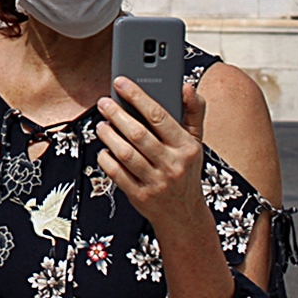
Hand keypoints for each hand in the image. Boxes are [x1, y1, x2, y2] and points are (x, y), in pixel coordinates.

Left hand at [96, 79, 209, 234]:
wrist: (184, 215)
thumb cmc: (186, 170)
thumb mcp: (196, 142)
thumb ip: (193, 112)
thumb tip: (186, 87)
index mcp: (187, 147)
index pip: (159, 116)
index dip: (137, 96)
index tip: (121, 83)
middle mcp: (172, 165)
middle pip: (138, 134)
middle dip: (117, 114)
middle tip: (104, 102)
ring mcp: (156, 182)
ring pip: (125, 153)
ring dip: (108, 136)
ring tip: (102, 125)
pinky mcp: (140, 196)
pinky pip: (116, 173)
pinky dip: (106, 159)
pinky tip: (104, 149)